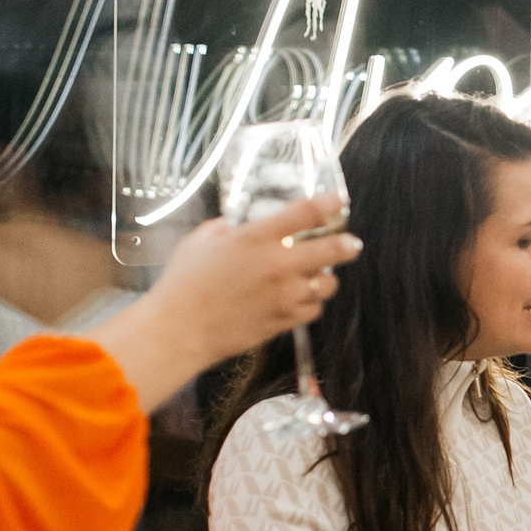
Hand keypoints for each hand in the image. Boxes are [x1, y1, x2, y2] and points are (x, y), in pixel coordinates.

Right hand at [158, 195, 362, 356]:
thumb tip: (242, 224)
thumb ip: (228, 227)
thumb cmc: (184, 283)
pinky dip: (311, 303)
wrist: (180, 329)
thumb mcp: (201, 241)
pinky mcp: (285, 320)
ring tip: (320, 274)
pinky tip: (301, 298)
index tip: (338, 201)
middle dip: (347, 244)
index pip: (306, 213)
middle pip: (333, 249)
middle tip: (350, 243)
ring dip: (327, 277)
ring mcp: (286, 295)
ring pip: (329, 284)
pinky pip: (314, 309)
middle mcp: (278, 264)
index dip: (329, 203)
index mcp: (257, 238)